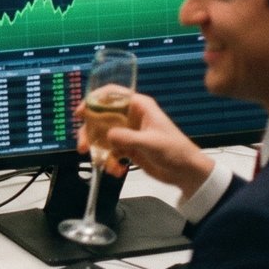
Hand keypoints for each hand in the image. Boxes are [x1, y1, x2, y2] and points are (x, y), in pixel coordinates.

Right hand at [77, 91, 213, 199]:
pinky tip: (116, 170)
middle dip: (90, 131)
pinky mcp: (128, 148)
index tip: (81, 113)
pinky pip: (111, 150)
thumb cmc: (174, 151)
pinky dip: (110, 160)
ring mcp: (128, 132)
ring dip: (97, 148)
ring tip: (97, 162)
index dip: (93, 99)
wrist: (187, 173)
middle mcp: (130, 116)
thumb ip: (127, 138)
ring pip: (103, 135)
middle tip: (83, 145)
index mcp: (138, 107)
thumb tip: (106, 136)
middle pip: (101, 116)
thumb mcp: (151, 143)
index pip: (111, 94)